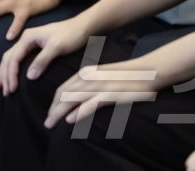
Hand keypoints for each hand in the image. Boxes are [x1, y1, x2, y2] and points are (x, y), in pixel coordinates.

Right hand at [0, 15, 91, 94]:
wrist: (82, 27)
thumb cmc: (71, 35)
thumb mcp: (57, 47)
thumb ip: (42, 60)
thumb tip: (29, 77)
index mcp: (28, 37)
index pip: (13, 57)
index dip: (11, 74)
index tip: (12, 89)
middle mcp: (25, 39)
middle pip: (8, 58)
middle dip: (5, 75)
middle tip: (6, 92)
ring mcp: (29, 42)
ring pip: (11, 58)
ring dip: (5, 73)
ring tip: (2, 87)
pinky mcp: (34, 46)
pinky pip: (18, 58)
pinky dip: (12, 69)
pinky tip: (11, 76)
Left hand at [43, 57, 161, 127]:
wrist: (147, 71)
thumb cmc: (125, 76)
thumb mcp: (102, 76)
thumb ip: (89, 84)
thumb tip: (75, 98)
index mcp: (86, 73)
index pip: (63, 88)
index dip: (54, 101)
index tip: (49, 113)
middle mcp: (90, 78)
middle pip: (65, 94)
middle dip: (54, 109)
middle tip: (47, 123)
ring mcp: (100, 86)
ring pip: (74, 100)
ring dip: (60, 112)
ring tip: (52, 123)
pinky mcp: (111, 94)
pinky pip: (91, 104)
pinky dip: (79, 112)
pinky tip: (70, 120)